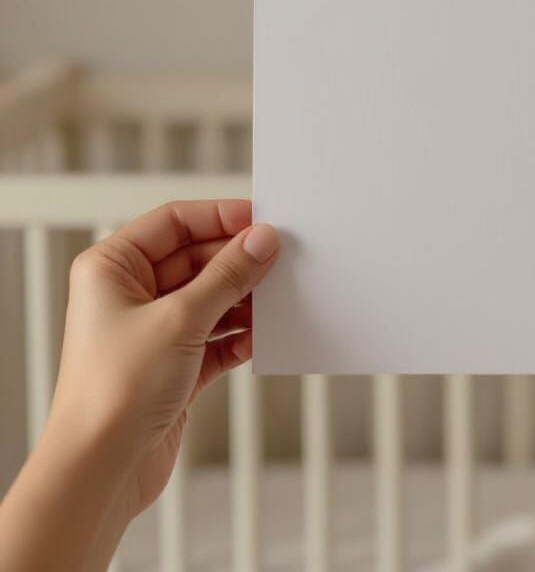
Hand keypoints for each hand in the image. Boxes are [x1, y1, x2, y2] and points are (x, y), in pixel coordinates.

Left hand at [50, 200, 278, 517]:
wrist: (101, 470)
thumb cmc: (114, 391)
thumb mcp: (181, 318)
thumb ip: (228, 275)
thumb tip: (261, 240)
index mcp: (112, 267)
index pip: (174, 222)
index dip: (220, 216)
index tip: (262, 220)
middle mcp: (129, 294)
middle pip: (197, 258)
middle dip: (238, 262)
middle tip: (279, 262)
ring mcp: (153, 329)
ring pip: (211, 297)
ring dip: (243, 300)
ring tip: (275, 302)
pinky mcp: (173, 364)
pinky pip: (216, 335)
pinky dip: (239, 335)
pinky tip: (259, 338)